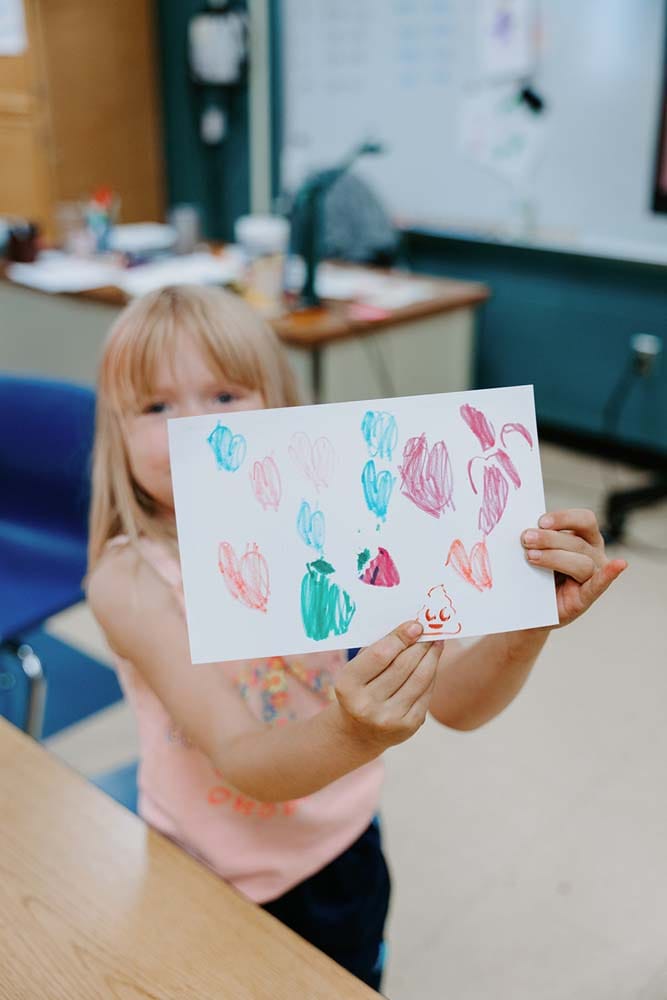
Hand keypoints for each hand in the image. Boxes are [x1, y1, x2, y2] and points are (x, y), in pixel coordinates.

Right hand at [333, 621, 440, 751]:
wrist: (358, 732)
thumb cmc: (358, 690)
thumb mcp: (356, 669)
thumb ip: (377, 649)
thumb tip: (410, 627)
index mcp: (347, 686)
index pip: (379, 655)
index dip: (400, 638)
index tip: (416, 624)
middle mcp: (366, 706)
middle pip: (403, 666)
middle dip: (420, 645)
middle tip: (431, 629)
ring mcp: (389, 719)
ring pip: (419, 679)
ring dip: (432, 657)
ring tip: (437, 642)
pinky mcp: (409, 726)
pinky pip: (426, 693)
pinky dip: (432, 674)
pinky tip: (433, 661)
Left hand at [521, 508, 626, 627]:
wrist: (529, 606)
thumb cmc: (534, 572)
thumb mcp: (535, 550)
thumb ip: (537, 538)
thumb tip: (525, 526)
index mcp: (584, 536)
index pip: (584, 519)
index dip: (564, 518)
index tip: (541, 522)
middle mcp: (593, 553)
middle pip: (576, 542)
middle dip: (549, 539)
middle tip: (526, 539)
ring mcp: (593, 575)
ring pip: (581, 562)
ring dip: (554, 557)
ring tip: (531, 557)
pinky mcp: (587, 596)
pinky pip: (600, 584)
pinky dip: (609, 574)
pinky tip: (619, 564)